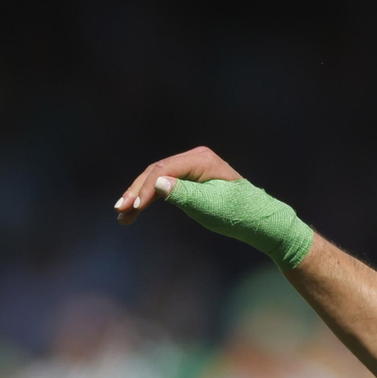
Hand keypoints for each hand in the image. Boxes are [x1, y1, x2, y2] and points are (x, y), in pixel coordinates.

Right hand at [114, 146, 240, 224]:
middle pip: (156, 172)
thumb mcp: (210, 206)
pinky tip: (135, 211)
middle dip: (137, 192)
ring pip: (156, 178)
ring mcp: (191, 167)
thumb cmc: (237, 212)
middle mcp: (195, 158)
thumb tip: (157, 182)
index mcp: (202, 159)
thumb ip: (184, 193)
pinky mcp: (189, 178)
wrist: (255, 219)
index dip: (145, 188)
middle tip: (121, 211)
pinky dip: (149, 198)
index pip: (164, 170)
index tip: (134, 208)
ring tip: (122, 215)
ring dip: (138, 196)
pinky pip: (163, 185)